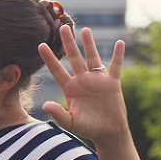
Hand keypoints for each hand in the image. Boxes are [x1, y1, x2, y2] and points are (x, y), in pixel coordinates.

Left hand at [38, 26, 129, 142]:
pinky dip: (118, 55)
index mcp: (70, 89)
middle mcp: (82, 81)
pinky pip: (115, 67)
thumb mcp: (71, 123)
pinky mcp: (112, 83)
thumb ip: (58, 114)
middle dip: (68, 43)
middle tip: (63, 27)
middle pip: (74, 58)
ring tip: (85, 29)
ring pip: (92, 58)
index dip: (49, 58)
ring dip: (90, 44)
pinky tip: (119, 43)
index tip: (41, 45)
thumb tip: (45, 106)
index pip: (57, 70)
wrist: (108, 132)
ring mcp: (97, 81)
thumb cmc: (88, 128)